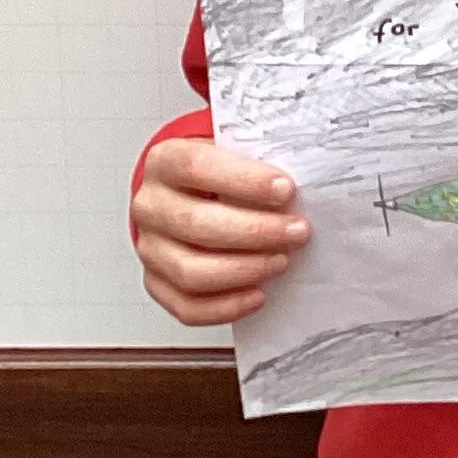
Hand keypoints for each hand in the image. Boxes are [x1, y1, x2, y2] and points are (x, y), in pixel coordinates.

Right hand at [132, 137, 310, 327]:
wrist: (186, 195)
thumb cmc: (216, 174)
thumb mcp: (232, 151)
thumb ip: (258, 159)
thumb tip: (306, 182)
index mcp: (165, 162)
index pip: (197, 167)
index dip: (245, 181)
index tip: (285, 190)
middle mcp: (150, 205)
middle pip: (196, 224)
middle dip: (256, 231)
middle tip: (296, 232)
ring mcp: (150, 248)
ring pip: (190, 271)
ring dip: (245, 270)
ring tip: (280, 260)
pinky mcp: (157, 282)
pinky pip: (187, 306)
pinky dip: (227, 306)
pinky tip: (258, 294)